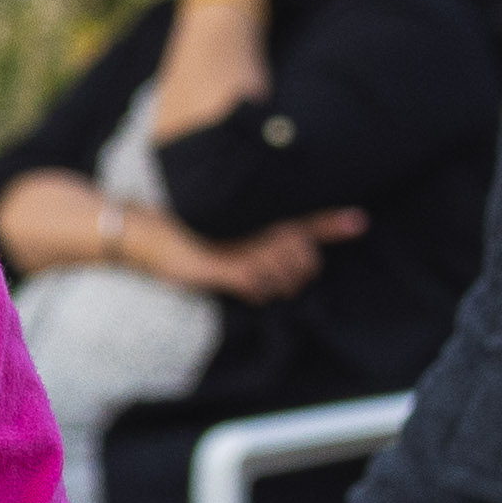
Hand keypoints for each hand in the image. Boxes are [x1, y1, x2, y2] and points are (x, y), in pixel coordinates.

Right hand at [114, 202, 351, 306]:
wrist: (142, 232)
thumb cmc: (184, 229)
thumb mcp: (224, 226)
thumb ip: (257, 229)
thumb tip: (291, 238)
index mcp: (257, 211)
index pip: (305, 219)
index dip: (334, 222)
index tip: (359, 220)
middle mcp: (254, 224)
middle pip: (303, 258)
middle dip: (299, 270)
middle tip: (280, 269)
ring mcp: (241, 245)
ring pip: (284, 277)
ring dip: (277, 284)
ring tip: (257, 275)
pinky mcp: (225, 266)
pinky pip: (258, 286)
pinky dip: (257, 291)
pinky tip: (246, 285)